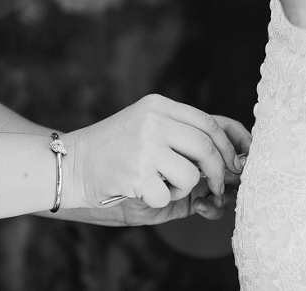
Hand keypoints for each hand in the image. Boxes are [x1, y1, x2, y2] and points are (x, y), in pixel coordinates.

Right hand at [61, 96, 250, 219]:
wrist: (70, 164)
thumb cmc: (112, 150)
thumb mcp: (145, 126)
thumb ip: (181, 134)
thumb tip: (229, 158)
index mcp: (158, 105)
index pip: (208, 122)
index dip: (229, 145)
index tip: (235, 162)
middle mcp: (153, 121)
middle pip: (207, 147)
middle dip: (219, 172)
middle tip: (218, 186)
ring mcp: (145, 146)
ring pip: (192, 175)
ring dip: (184, 189)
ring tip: (163, 184)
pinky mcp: (137, 174)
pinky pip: (169, 196)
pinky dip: (161, 200)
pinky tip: (142, 191)